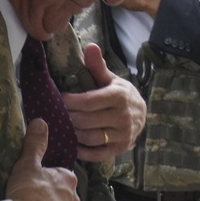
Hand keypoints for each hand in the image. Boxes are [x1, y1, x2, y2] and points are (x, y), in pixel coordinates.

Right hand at [6, 119, 79, 200]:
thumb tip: (41, 122)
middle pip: (62, 196)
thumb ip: (35, 144)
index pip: (61, 176)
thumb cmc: (27, 193)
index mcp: (68, 180)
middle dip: (50, 197)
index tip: (34, 182)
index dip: (47, 178)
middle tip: (30, 199)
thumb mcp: (28, 163)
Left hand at [61, 44, 146, 163]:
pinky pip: (97, 154)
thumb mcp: (111, 79)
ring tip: (63, 127)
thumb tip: (90, 46)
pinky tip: (72, 144)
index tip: (60, 99)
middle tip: (57, 115)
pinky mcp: (120, 149)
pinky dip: (83, 152)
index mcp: (119, 96)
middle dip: (69, 118)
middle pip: (86, 120)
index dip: (71, 102)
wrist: (142, 114)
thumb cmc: (121, 95)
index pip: (88, 101)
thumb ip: (98, 66)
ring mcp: (122, 134)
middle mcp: (122, 116)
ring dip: (73, 134)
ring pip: (90, 137)